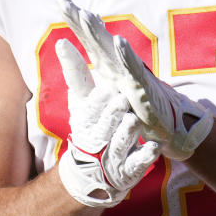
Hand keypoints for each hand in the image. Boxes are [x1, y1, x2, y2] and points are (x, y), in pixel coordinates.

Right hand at [55, 38, 160, 206]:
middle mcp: (98, 140)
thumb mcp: (81, 101)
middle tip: (122, 100)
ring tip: (133, 121)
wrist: (91, 174)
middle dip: (112, 114)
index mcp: (85, 122)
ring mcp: (113, 158)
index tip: (106, 89)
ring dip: (127, 132)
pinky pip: (139, 164)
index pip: (89, 110)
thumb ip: (75, 73)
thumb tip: (61, 41)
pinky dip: (146, 156)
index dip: (97, 101)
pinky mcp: (129, 171)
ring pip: (121, 143)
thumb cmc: (89, 125)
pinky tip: (154, 148)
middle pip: (105, 126)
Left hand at [57, 0, 213, 160]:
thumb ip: (95, 62)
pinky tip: (119, 41)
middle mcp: (119, 65)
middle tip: (64, 3)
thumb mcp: (110, 83)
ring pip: (112, 50)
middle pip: (97, 40)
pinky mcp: (143, 88)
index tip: (61, 2)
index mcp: (108, 64)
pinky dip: (126, 56)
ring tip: (86, 16)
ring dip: (99, 33)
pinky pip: (134, 70)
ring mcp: (131, 74)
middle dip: (81, 21)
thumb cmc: (139, 100)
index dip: (75, 22)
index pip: (89, 40)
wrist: (168, 122)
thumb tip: (78, 39)